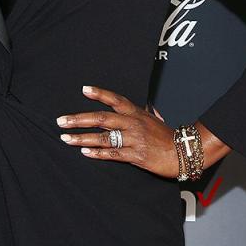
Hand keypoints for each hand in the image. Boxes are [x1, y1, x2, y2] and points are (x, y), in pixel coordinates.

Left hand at [56, 85, 178, 178]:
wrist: (184, 152)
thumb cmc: (167, 136)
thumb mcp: (153, 119)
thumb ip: (140, 113)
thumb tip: (137, 107)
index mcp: (136, 113)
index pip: (115, 99)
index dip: (99, 93)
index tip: (84, 89)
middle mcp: (133, 123)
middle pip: (101, 118)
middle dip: (78, 119)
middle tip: (61, 121)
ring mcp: (134, 139)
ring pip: (103, 137)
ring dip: (82, 138)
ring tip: (66, 138)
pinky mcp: (136, 155)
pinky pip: (113, 154)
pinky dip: (97, 153)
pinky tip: (84, 152)